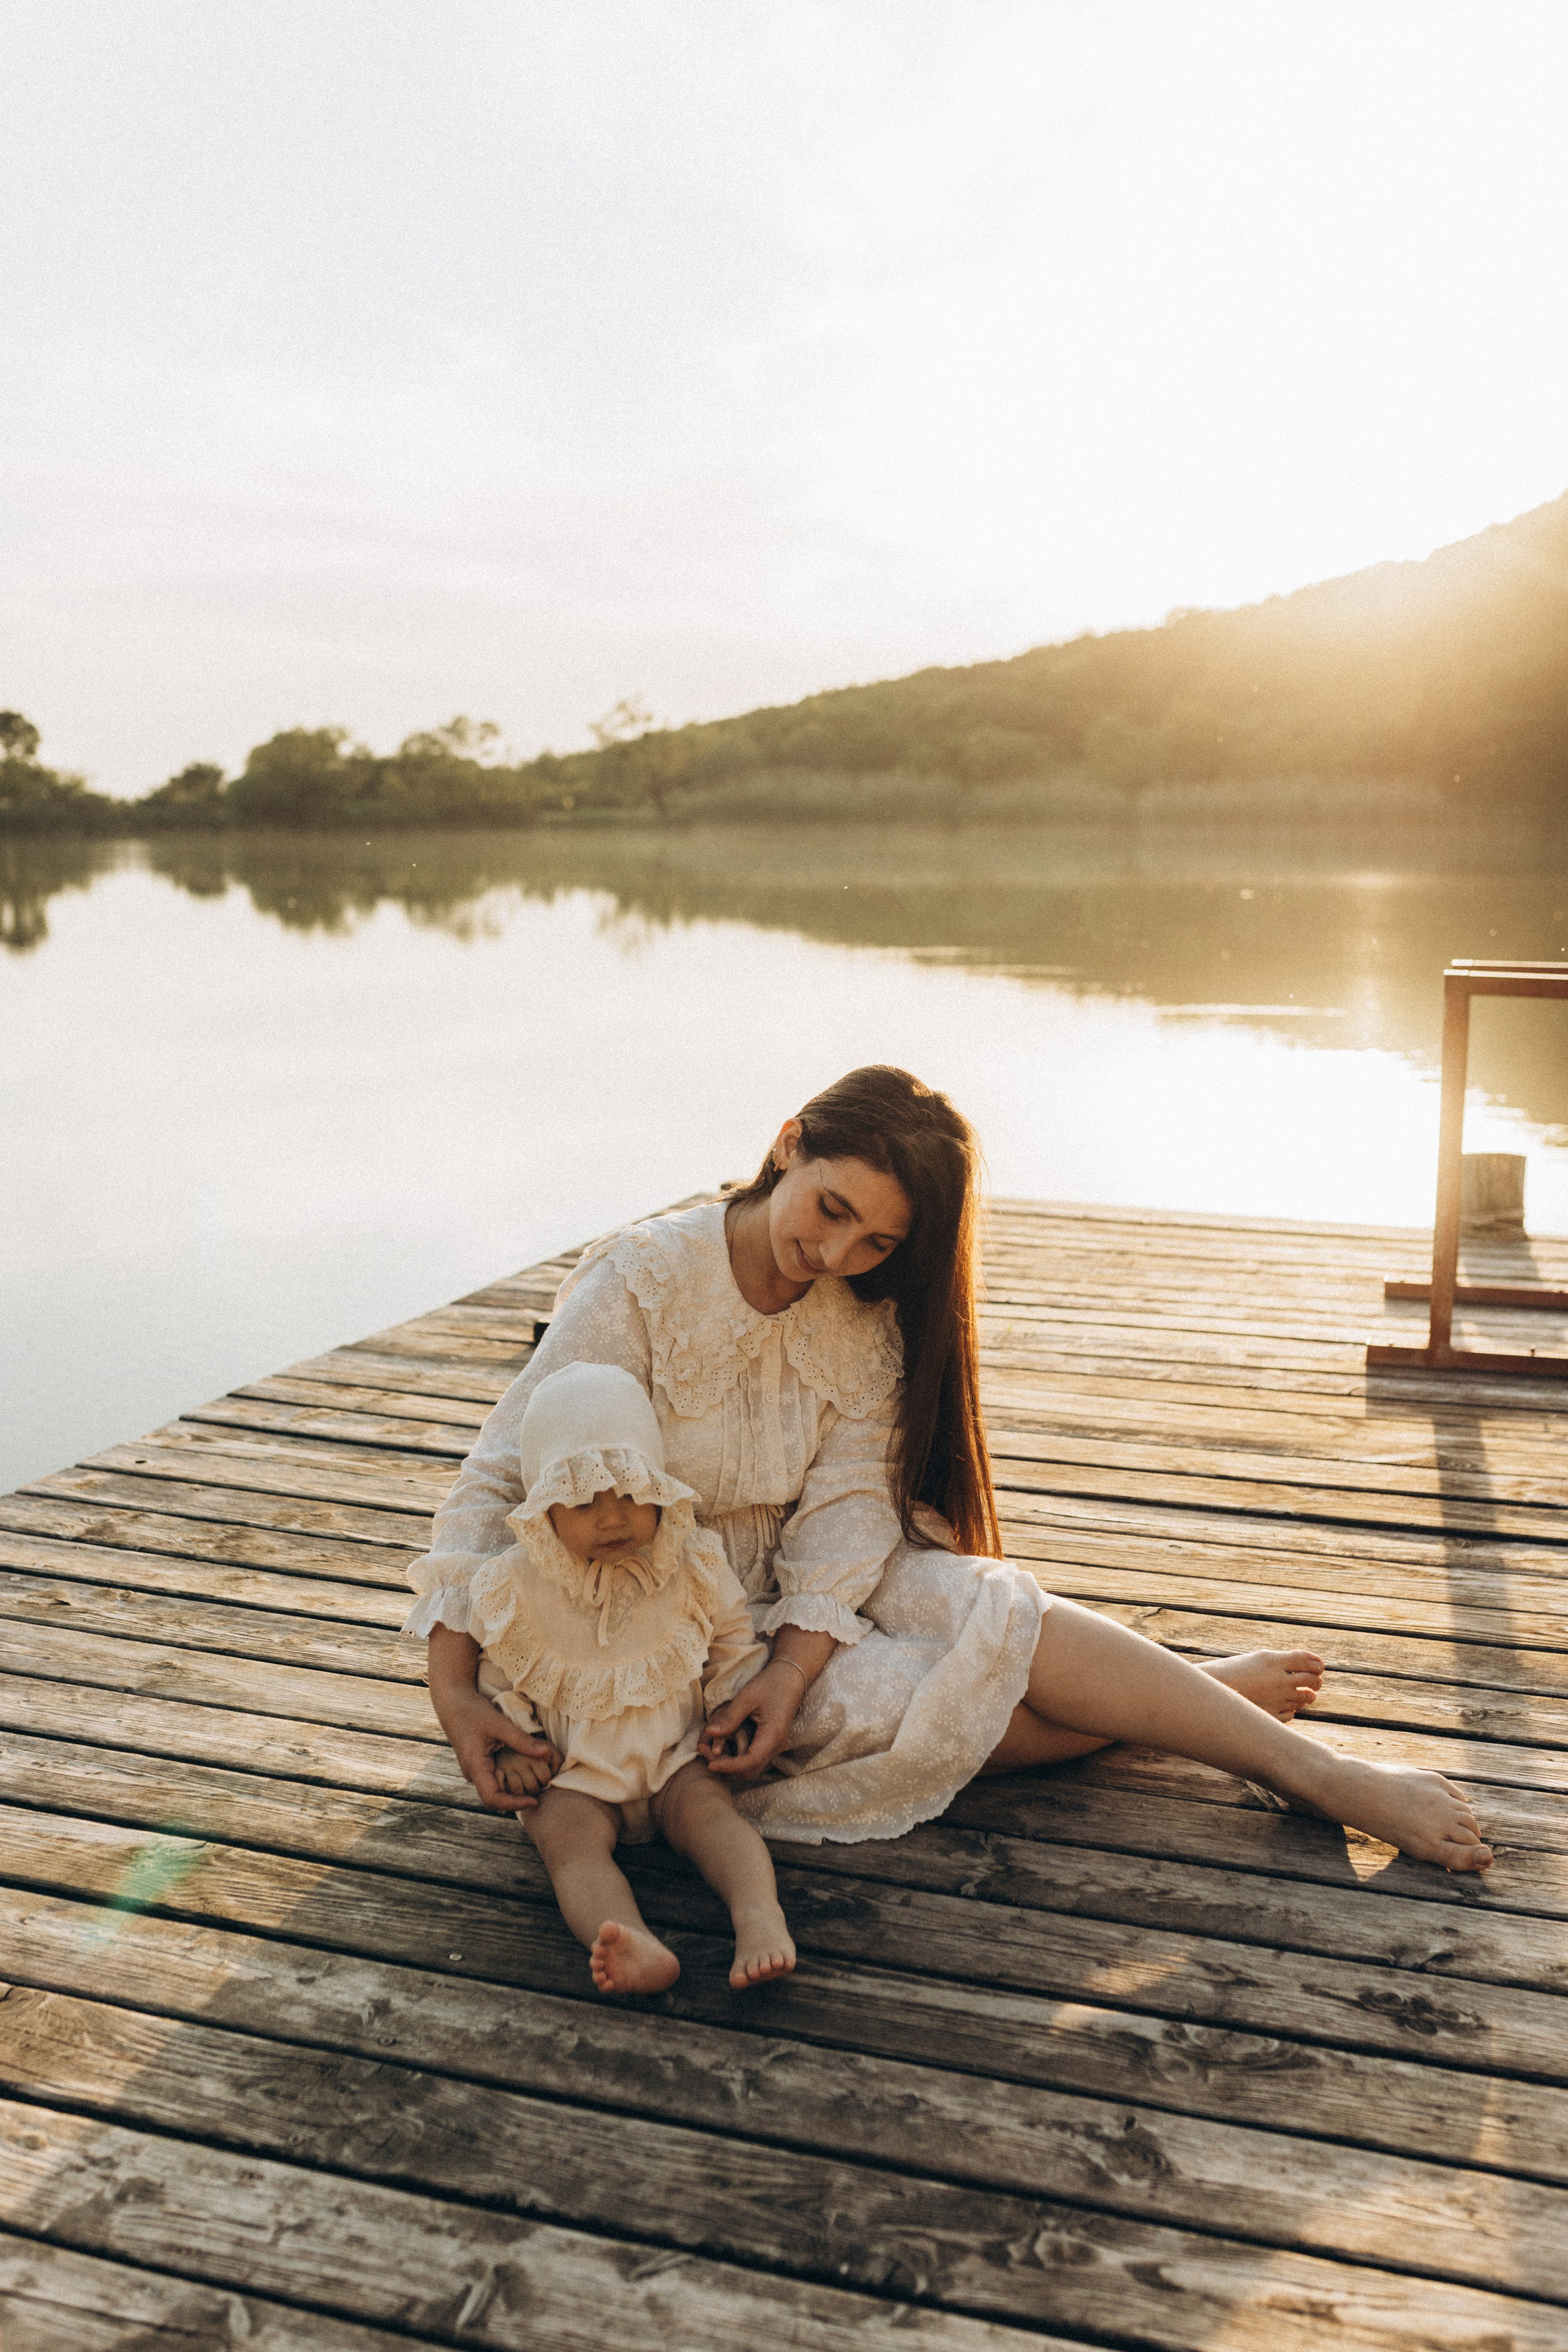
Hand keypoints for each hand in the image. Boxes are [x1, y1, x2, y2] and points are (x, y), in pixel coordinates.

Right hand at [443, 1688, 561, 1812]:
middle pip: (494, 1798)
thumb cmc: (473, 1712)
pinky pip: (492, 1779)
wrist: (453, 1703)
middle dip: (516, 1800)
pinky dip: (508, 1780)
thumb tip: (547, 1754)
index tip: (534, 1801)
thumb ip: (522, 1740)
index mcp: (475, 1767)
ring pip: (493, 1790)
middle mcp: (472, 1773)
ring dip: (512, 1791)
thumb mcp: (499, 1724)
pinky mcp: (477, 1764)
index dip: (514, 1804)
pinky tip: (522, 1772)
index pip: (492, 1799)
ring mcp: (474, 1770)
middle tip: (539, 1794)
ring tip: (534, 1784)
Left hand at [699, 1661, 806, 1782]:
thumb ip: (730, 1717)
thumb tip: (710, 1732)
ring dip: (730, 1764)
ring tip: (708, 1749)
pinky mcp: (770, 1743)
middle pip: (750, 1770)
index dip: (729, 1767)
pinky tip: (721, 1747)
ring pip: (751, 1768)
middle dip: (726, 1767)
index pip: (750, 1762)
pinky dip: (736, 1758)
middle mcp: (776, 1746)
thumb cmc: (770, 1684)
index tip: (709, 1764)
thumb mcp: (747, 1697)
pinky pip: (753, 1760)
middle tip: (704, 1751)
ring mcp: (775, 1746)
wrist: (791, 1677)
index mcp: (772, 1735)